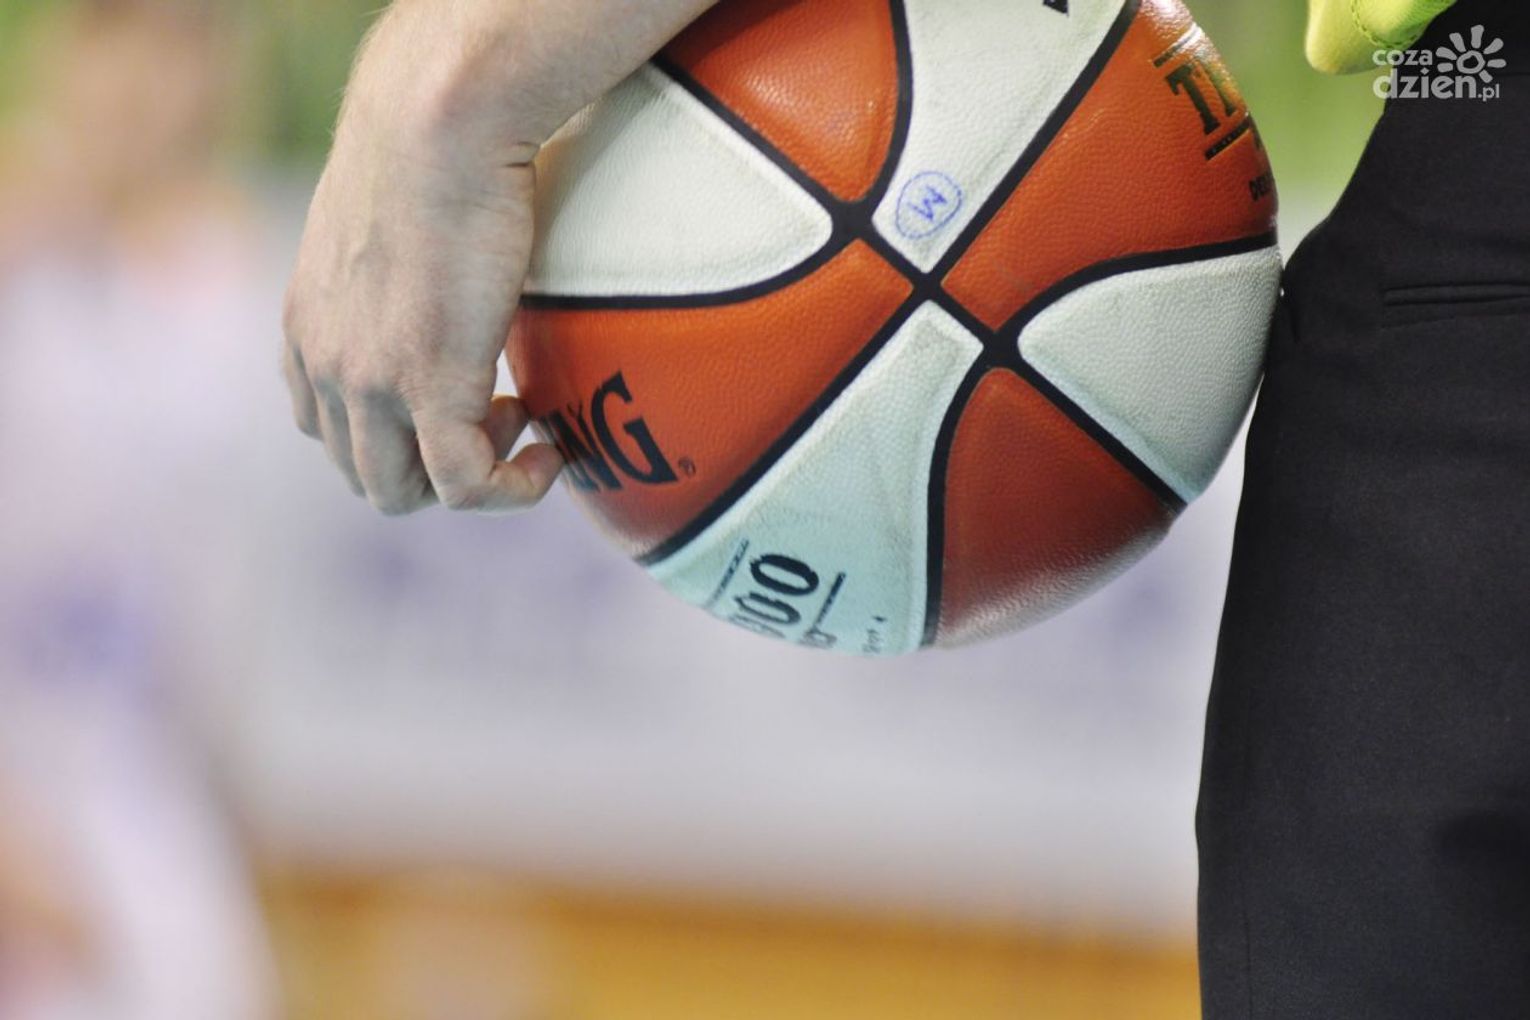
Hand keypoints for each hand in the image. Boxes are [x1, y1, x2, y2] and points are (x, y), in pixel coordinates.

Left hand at [281, 13, 562, 514]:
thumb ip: (394, 268)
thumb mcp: (386, 222)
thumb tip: (447, 269)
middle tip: (498, 410)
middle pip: (364, 473)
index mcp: (308, 327)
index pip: (323, 426)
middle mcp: (325, 364)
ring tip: (522, 423)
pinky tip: (549, 454)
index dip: (394, 432)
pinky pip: (463, 485)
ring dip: (468, 478)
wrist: (437, 124)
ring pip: (401, 492)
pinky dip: (509, 488)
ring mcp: (368, 381)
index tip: (456, 394)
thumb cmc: (430, 147)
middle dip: (432, 465)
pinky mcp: (426, 385)